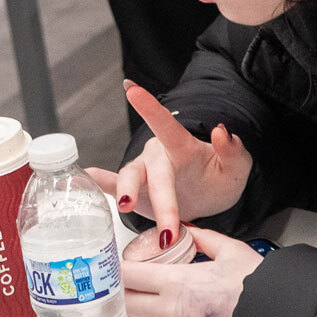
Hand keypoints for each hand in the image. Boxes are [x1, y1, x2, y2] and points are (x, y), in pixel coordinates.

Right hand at [86, 80, 251, 236]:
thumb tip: (222, 131)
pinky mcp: (133, 191)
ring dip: (126, 193)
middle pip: (154, 172)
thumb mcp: (237, 167)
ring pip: (129, 179)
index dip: (149, 107)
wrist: (208, 200)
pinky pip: (110, 185)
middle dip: (163, 200)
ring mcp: (143, 173)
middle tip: (170, 227)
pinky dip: (96, 183)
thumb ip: (233, 151)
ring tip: (125, 207)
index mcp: (182, 146)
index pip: (165, 124)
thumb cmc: (219, 179)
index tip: (131, 90)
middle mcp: (158, 156)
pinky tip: (79, 181)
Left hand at [122, 228, 264, 316]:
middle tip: (131, 283)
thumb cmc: (263, 291)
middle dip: (125, 292)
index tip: (113, 265)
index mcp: (178, 283)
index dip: (115, 269)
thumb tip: (187, 231)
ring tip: (171, 301)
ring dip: (150, 313)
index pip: (127, 276)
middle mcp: (173, 314)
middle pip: (126, 304)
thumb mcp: (233, 252)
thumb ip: (203, 239)